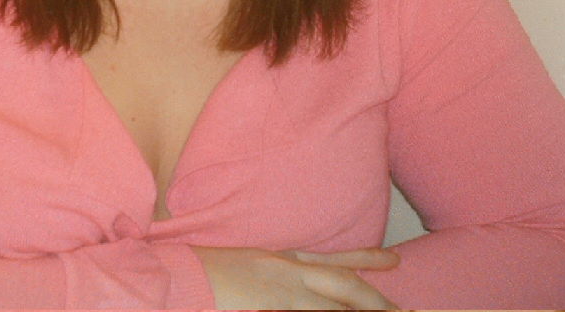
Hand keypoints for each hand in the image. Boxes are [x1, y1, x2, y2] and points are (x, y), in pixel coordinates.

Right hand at [192, 245, 399, 309]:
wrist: (170, 276)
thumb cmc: (200, 276)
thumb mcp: (240, 271)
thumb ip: (266, 277)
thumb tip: (285, 289)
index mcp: (277, 261)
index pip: (330, 259)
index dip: (365, 258)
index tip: (394, 260)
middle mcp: (283, 272)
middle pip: (342, 284)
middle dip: (376, 299)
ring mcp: (277, 293)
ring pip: (332, 306)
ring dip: (361, 310)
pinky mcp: (267, 306)